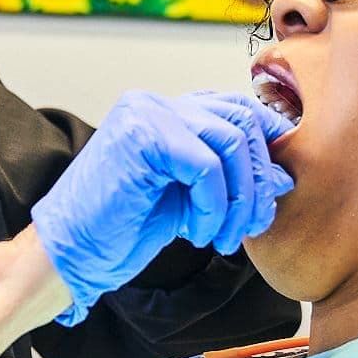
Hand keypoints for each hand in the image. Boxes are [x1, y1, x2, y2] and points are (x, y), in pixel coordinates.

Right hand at [30, 91, 294, 324]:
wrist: (71, 254)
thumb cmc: (122, 230)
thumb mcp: (192, 203)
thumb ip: (231, 182)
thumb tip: (286, 176)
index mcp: (165, 112)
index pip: (237, 108)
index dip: (268, 141)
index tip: (279, 184)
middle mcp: (156, 102)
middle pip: (242, 119)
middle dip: (259, 177)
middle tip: (254, 224)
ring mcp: (146, 114)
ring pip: (230, 140)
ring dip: (239, 197)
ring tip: (224, 236)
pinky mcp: (142, 136)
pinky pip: (206, 165)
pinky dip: (213, 205)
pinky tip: (199, 232)